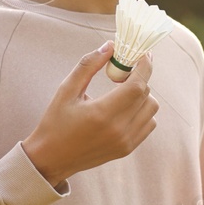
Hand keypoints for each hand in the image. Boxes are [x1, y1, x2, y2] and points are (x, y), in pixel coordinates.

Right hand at [23, 41, 156, 185]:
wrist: (52, 159)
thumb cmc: (55, 122)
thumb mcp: (66, 90)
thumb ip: (89, 65)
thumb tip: (110, 46)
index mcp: (103, 114)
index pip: (137, 86)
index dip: (144, 67)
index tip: (143, 54)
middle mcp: (119, 130)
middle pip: (146, 95)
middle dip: (139, 79)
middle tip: (122, 73)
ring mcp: (125, 142)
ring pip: (151, 110)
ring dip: (142, 96)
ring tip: (122, 92)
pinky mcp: (127, 149)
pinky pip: (148, 124)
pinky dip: (142, 112)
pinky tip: (124, 108)